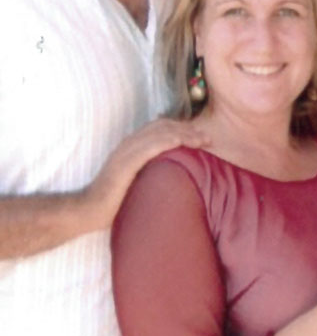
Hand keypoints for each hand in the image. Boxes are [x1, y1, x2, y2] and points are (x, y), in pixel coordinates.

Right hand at [86, 118, 208, 229]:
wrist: (90, 208)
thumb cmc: (115, 198)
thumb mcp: (136, 179)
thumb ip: (150, 169)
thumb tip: (172, 171)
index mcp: (131, 145)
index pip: (160, 128)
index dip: (182, 128)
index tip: (200, 136)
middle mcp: (128, 143)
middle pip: (163, 127)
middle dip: (188, 129)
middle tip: (207, 136)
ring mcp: (126, 151)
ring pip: (159, 134)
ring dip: (184, 134)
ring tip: (203, 139)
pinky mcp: (125, 163)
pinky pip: (149, 147)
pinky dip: (166, 141)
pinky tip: (181, 141)